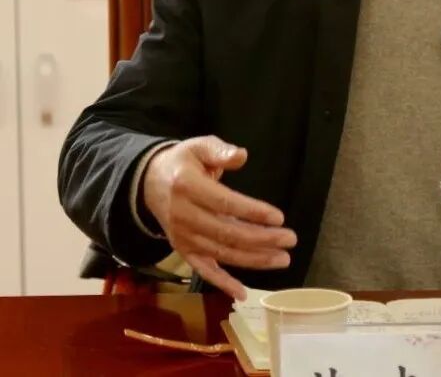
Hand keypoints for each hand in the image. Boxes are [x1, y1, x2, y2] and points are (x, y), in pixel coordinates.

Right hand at [142, 135, 296, 299]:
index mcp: (188, 187)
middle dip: (262, 239)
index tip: (279, 217)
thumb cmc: (183, 161)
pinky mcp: (183, 250)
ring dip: (253, 259)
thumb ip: (220, 151)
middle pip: (227, 233)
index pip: (225, 203)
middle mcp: (184, 216)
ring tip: (282, 259)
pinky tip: (242, 293)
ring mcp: (183, 237)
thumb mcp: (199, 146)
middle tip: (291, 240)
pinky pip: (203, 270)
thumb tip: (241, 156)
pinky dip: (222, 284)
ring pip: (221, 253)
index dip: (252, 212)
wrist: (149, 183)